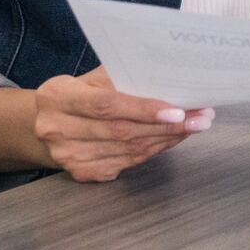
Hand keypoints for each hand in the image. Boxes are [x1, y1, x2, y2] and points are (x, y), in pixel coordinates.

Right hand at [31, 65, 212, 182]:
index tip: (177, 110)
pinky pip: (127, 163)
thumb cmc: (80, 92)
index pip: (106, 105)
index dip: (143, 109)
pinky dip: (153, 150)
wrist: (48, 122)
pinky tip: (171, 139)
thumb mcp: (92, 77)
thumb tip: (169, 79)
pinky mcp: (81, 172)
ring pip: (128, 150)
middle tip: (200, 117)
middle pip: (121, 131)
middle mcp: (56, 129)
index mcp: (57, 97)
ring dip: (166, 138)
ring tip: (193, 126)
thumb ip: (121, 77)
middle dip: (167, 125)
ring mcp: (68, 156)